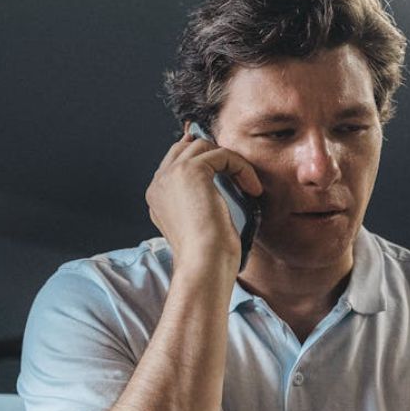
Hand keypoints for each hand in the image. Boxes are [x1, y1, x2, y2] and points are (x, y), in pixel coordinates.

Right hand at [146, 124, 261, 275]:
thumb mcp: (199, 225)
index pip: (176, 163)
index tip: (229, 171)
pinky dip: (241, 167)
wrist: (203, 263)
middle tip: (239, 173)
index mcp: (157, 196)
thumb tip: (217, 188)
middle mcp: (159, 183)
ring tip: (248, 185)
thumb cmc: (207, 256)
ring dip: (230, 161)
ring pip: (203, 146)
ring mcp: (171, 175)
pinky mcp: (189, 171)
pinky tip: (252, 188)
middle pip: (186, 148)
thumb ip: (198, 202)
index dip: (203, 162)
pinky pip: (221, 154)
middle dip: (214, 155)